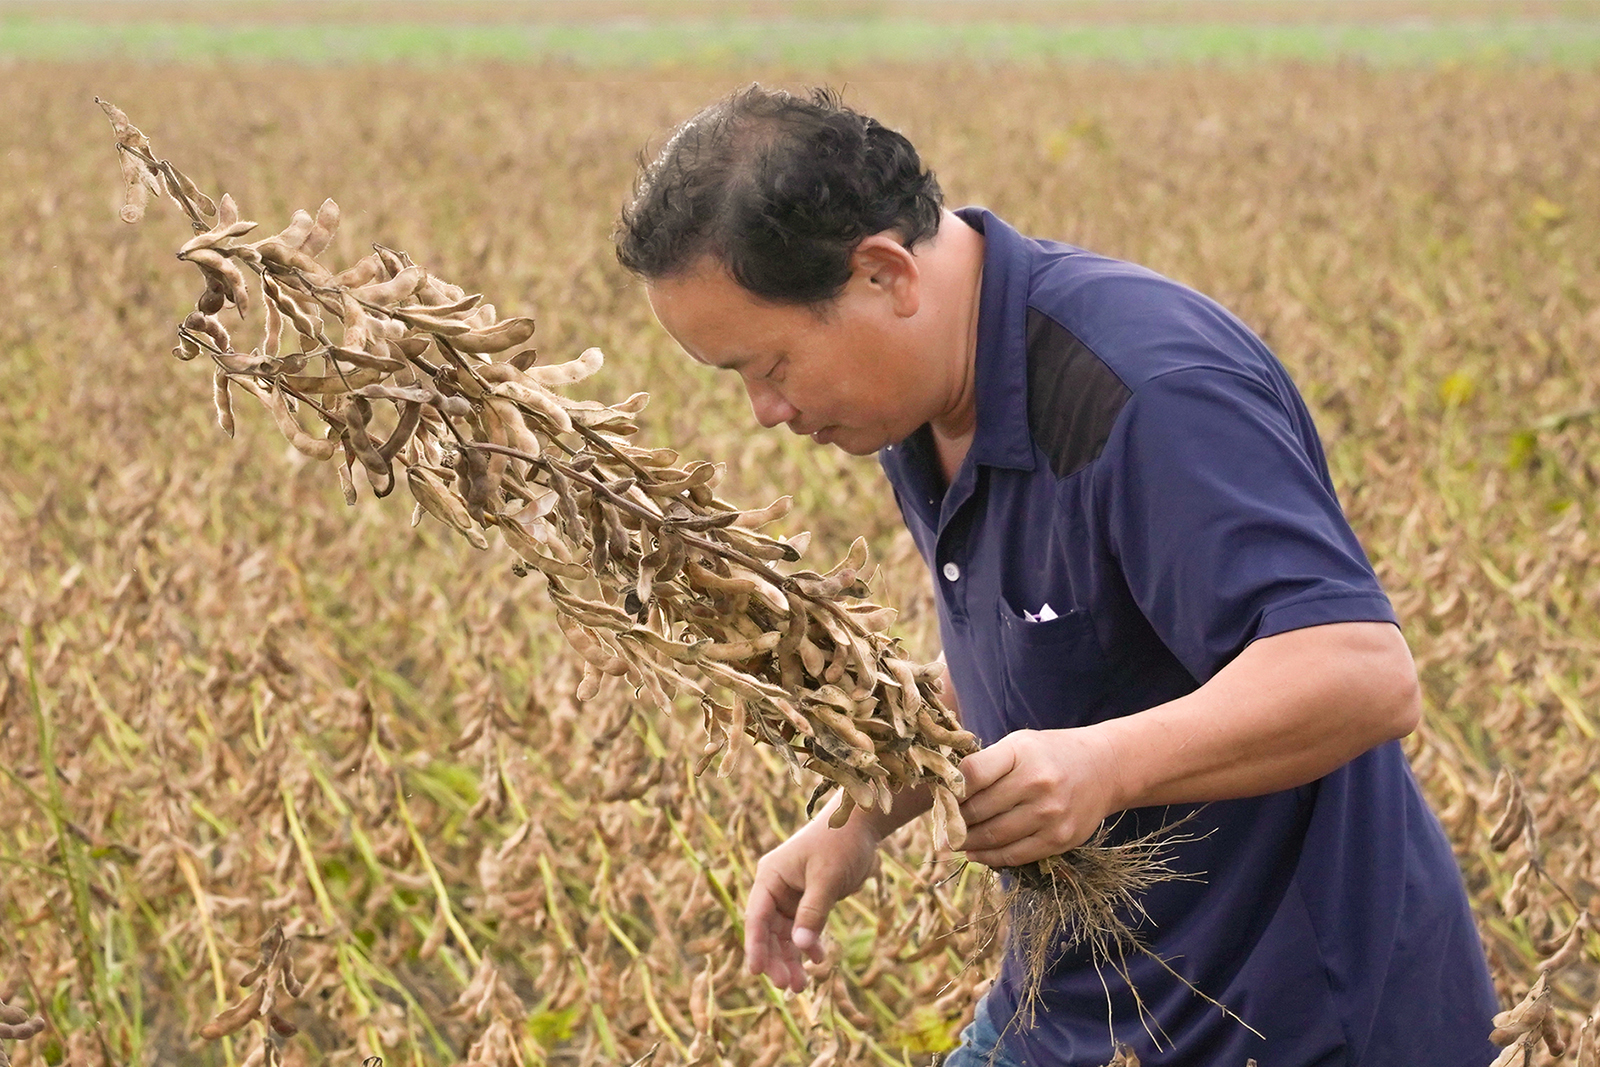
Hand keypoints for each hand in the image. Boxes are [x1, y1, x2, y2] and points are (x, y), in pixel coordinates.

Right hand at [744, 803, 880, 992]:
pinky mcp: (808, 900)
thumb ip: (813, 912)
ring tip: (800, 986)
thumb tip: (799, 947)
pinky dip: (808, 945)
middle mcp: (776, 888)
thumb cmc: (839, 844)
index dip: (755, 946)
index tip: (756, 972)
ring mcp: (791, 896)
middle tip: (788, 986)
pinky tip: (817, 960)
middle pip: (769, 931)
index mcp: (770, 877)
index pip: (757, 917)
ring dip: (791, 958)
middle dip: (777, 959)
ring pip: (786, 935)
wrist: (859, 824)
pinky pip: (803, 929)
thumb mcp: (826, 878)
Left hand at [957, 727, 1121, 867]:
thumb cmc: (1050, 754)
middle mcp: (1036, 784)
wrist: (1104, 768)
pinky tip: (975, 854)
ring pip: (994, 837)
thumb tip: (944, 791)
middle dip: (954, 821)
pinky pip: (1015, 855)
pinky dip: (990, 858)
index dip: (950, 790)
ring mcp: (1050, 814)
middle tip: (941, 827)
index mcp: (1020, 753)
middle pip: (979, 810)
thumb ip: (985, 764)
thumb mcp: (1018, 745)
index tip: (940, 797)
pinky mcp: (1060, 839)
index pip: (971, 773)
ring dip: (967, 843)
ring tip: (954, 842)